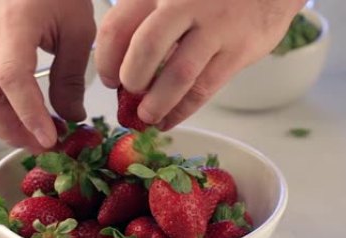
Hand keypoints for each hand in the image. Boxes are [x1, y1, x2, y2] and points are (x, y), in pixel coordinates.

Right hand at [0, 0, 95, 151]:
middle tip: (42, 146)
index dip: (28, 114)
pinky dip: (0, 113)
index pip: (12, 78)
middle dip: (9, 130)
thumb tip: (70, 118)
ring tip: (36, 137)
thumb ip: (71, 77)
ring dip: (3, 126)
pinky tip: (25, 120)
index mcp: (14, 24)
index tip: (49, 138)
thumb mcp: (77, 30)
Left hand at [95, 0, 304, 128]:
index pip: (118, 26)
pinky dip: (182, 110)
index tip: (109, 79)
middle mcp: (184, 3)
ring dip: (157, 104)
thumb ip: (149, 22)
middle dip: (131, 81)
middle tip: (129, 95)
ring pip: (177, 74)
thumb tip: (122, 70)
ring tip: (148, 117)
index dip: (106, 60)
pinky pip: (204, 88)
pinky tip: (170, 119)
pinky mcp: (239, 49)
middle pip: (145, 49)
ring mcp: (215, 26)